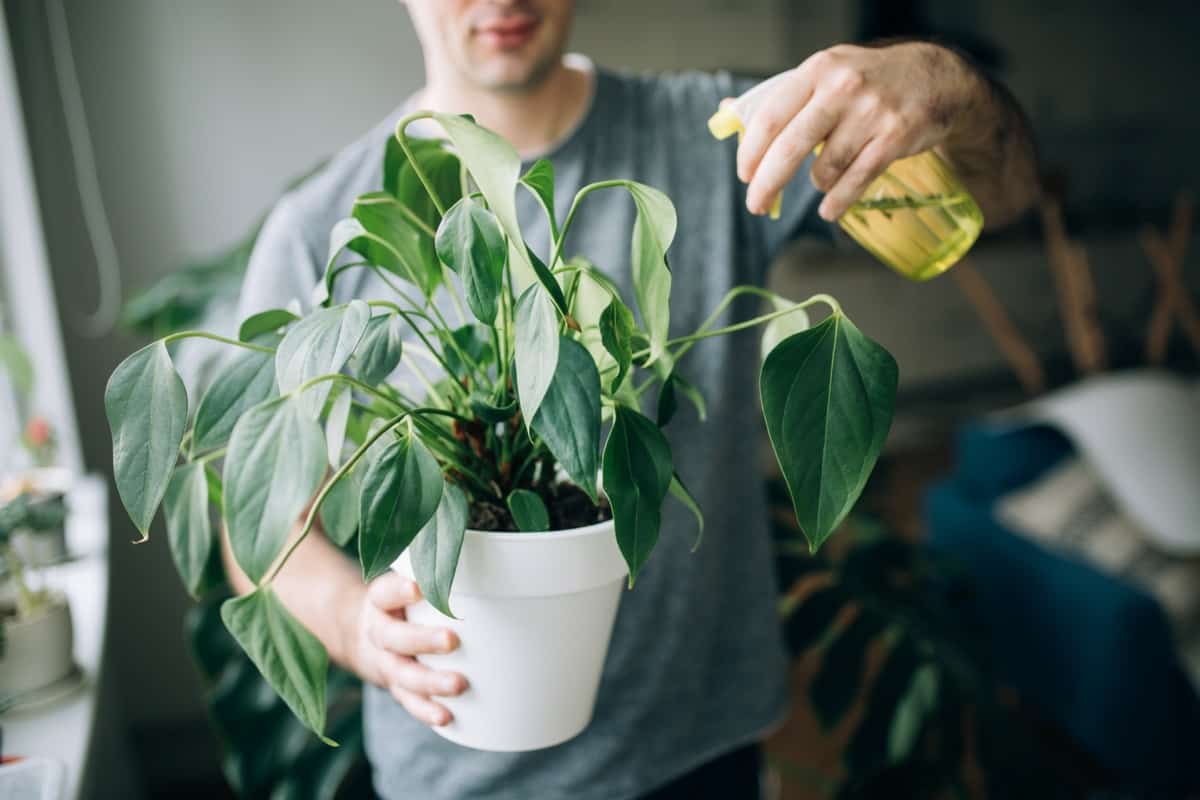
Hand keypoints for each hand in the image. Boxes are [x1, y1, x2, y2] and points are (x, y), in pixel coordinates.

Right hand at [344, 572, 468, 726]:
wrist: (366, 634)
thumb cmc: (405, 601)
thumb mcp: (408, 579)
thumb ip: (434, 569)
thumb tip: (489, 546)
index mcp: (381, 601)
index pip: (384, 593)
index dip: (399, 591)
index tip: (419, 587)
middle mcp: (379, 631)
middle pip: (394, 637)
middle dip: (422, 640)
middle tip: (452, 640)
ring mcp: (386, 662)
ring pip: (402, 674)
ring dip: (430, 682)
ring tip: (459, 684)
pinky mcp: (396, 686)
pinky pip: (408, 701)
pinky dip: (426, 710)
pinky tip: (447, 716)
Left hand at [736, 42, 978, 220]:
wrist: (935, 76)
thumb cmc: (867, 81)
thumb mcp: (824, 75)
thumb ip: (780, 97)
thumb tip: (727, 114)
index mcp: (817, 70)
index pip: (771, 115)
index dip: (752, 151)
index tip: (744, 174)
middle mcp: (843, 87)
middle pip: (791, 147)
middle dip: (768, 183)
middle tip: (756, 205)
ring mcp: (872, 112)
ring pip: (826, 167)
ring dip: (818, 183)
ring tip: (823, 181)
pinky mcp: (896, 137)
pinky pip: (857, 179)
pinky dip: (839, 200)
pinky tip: (829, 210)